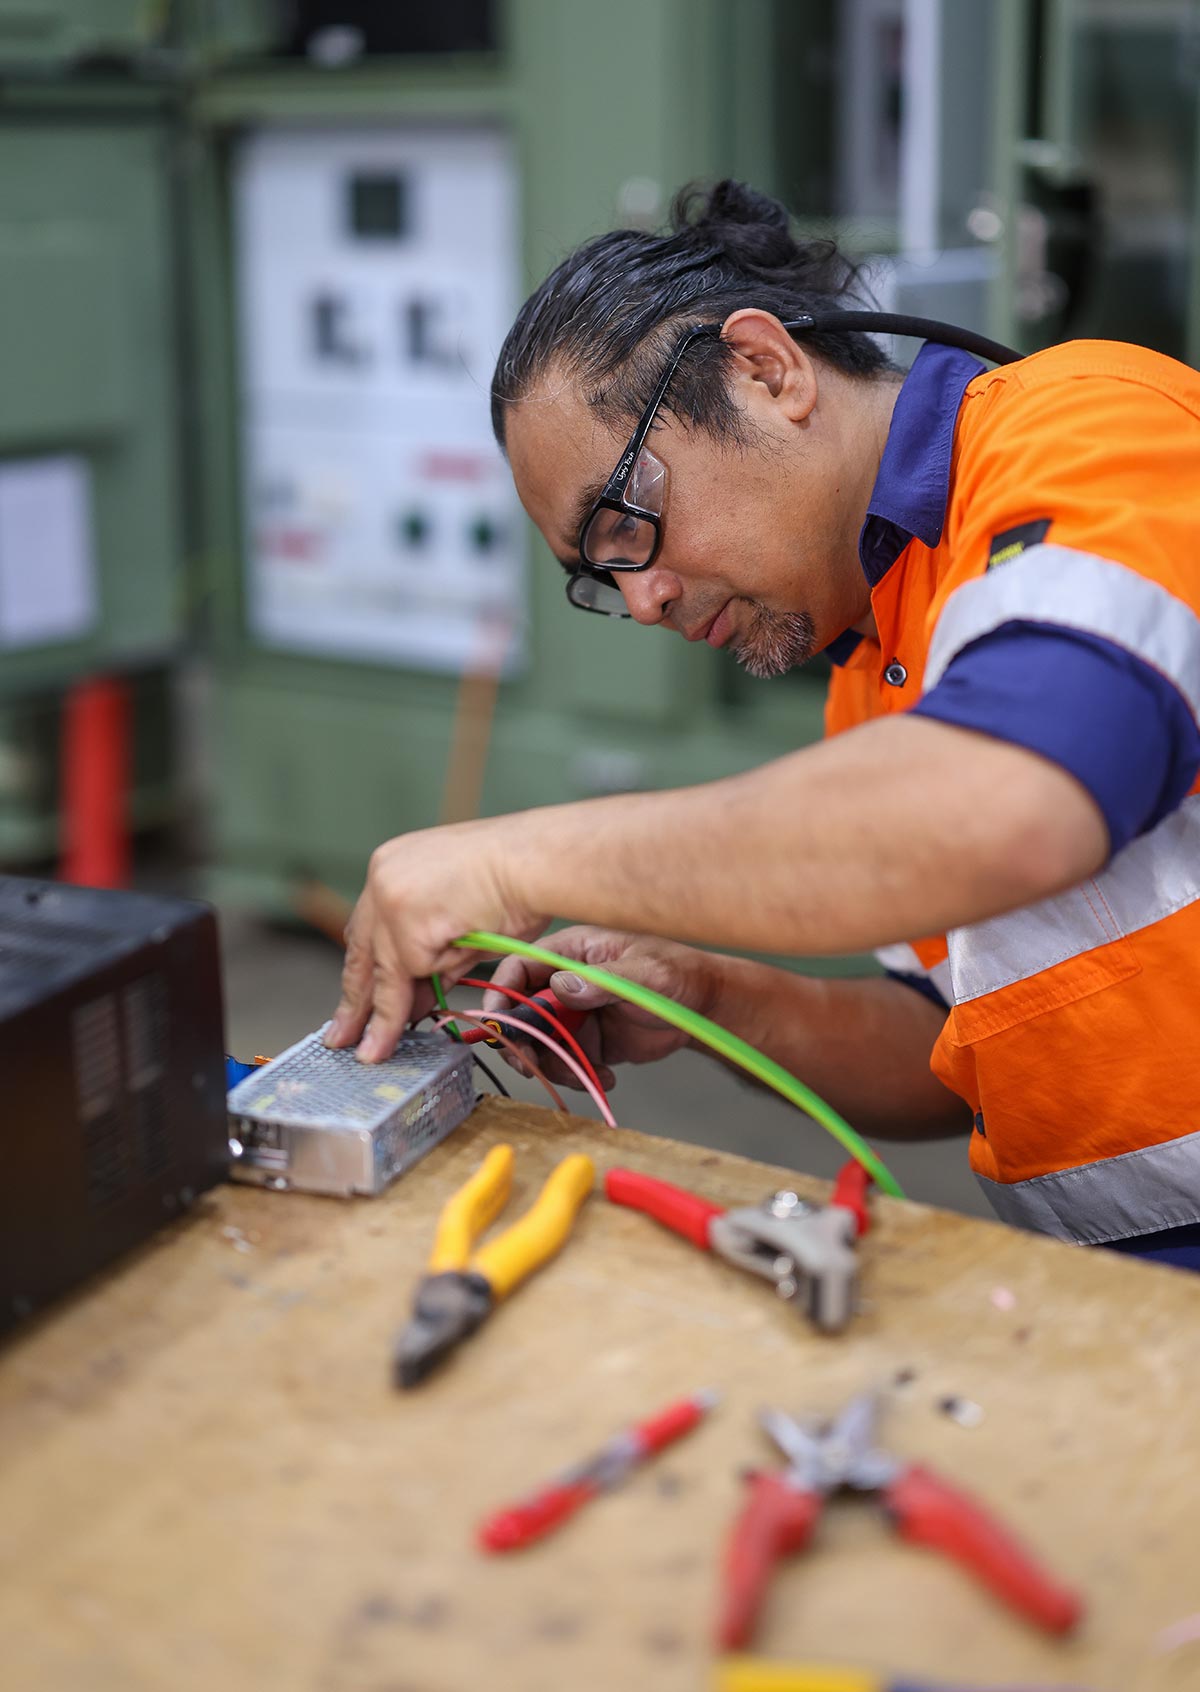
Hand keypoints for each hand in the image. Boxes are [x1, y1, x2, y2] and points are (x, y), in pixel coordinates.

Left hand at [325, 817, 546, 1061]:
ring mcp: (390, 900)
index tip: (356, 999)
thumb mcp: (459, 915)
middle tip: (342, 1034)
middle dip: (354, 1002)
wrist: (535, 860)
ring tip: (373, 1050)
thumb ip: (432, 953)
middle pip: (360, 952)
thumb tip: (415, 998)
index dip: (363, 971)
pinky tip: (446, 982)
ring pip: (387, 969)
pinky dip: (437, 979)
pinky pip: (417, 971)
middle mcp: (382, 877)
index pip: (367, 929)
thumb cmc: (515, 878)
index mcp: (392, 866)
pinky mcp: (407, 925)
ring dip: (382, 1016)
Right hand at [481, 927, 719, 1091]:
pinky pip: (564, 1062)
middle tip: (533, 1064)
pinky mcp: (586, 1040)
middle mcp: (564, 981)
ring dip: (554, 1066)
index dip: (501, 994)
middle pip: (520, 1010)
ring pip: (540, 1043)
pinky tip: (605, 1077)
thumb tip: (562, 987)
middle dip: (522, 1041)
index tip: (500, 1025)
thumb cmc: (678, 973)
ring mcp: (573, 1013)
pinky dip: (578, 1076)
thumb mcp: (645, 973)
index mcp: (571, 951)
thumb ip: (605, 980)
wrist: (704, 1007)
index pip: (518, 968)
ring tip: (588, 1074)